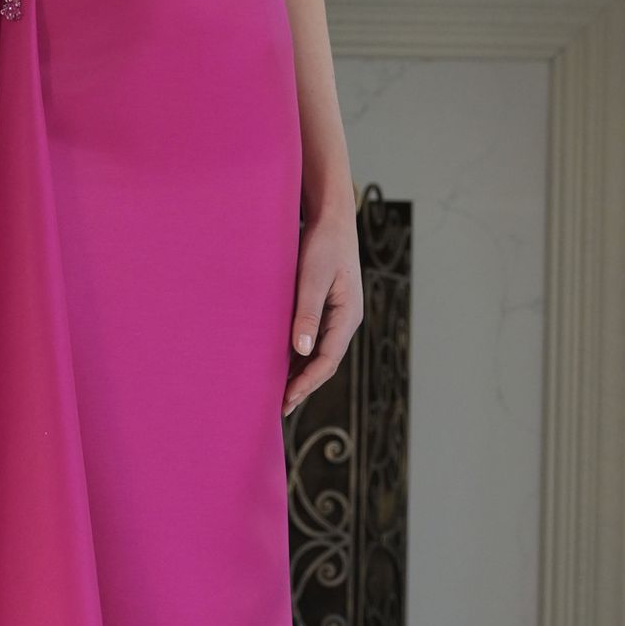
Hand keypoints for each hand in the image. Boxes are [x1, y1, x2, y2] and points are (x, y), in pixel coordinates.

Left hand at [284, 196, 361, 417]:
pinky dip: (297, 354)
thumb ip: (308, 313)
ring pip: (318, 352)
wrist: (331, 218)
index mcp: (347, 316)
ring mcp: (336, 315)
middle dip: (303, 385)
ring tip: (277, 392)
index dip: (306, 383)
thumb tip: (301, 350)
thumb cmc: (323, 244)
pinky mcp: (325, 308)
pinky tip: (281, 362)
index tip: (286, 400)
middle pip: (323, 362)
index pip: (327, 360)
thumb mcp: (313, 278)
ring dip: (299, 372)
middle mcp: (344, 320)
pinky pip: (312, 338)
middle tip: (278, 407)